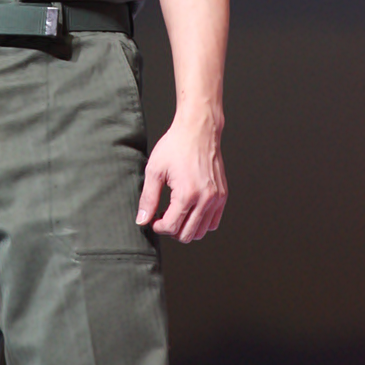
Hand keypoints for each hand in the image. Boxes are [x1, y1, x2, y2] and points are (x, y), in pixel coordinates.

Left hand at [136, 114, 226, 242]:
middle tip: (163, 216)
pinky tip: (190, 210)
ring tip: (176, 212)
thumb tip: (142, 220)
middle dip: (171, 230)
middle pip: (187, 235)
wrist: (198, 130)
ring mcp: (217, 198)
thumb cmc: (176, 146)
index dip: (158, 227)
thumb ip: (148, 198)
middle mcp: (206, 199)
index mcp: (187, 193)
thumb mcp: (154, 170)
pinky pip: (213, 222)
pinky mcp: (222, 195)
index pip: (172, 227)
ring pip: (201, 232)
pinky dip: (201, 222)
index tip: (153, 219)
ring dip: (186, 228)